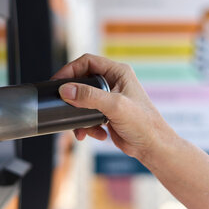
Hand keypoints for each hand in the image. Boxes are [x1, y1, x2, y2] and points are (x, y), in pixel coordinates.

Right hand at [51, 54, 174, 161]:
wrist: (151, 146)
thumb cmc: (143, 123)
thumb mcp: (114, 106)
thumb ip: (89, 96)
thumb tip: (66, 90)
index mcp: (118, 72)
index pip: (87, 62)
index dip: (70, 70)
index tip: (57, 82)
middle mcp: (113, 82)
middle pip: (82, 81)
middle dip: (73, 97)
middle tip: (61, 105)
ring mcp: (109, 98)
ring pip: (82, 101)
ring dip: (78, 116)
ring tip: (82, 130)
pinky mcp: (106, 113)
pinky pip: (87, 115)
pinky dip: (87, 126)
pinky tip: (97, 135)